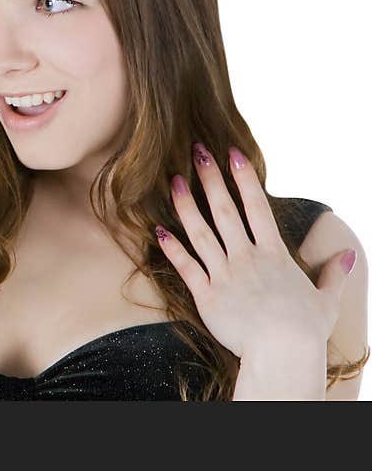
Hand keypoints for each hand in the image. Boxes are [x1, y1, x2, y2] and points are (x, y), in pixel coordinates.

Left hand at [155, 142, 355, 359]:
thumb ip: (335, 274)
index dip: (244, 178)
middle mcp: (246, 258)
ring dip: (186, 205)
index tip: (232, 154)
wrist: (282, 355)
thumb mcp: (326, 300)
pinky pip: (185, 266)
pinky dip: (171, 248)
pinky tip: (159, 229)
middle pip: (224, 210)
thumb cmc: (305, 330)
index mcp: (273, 254)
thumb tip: (348, 255)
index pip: (257, 207)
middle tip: (196, 151)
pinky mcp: (206, 295)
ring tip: (174, 180)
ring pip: (200, 232)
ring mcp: (224, 275)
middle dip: (210, 179)